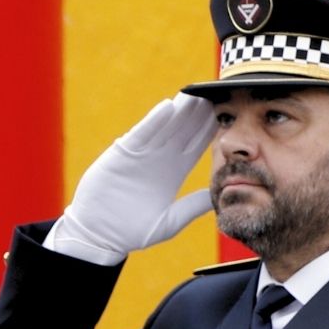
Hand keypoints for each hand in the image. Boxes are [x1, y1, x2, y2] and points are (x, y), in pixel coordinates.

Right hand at [45, 94, 217, 263]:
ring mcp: (141, 154)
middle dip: (199, 113)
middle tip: (217, 93)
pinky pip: (141, 134)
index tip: (229, 115)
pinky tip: (168, 107)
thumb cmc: (132, 231)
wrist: (99, 236)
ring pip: (165, 126)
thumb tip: (218, 196)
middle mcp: (160, 159)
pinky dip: (154, 120)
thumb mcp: (170, 221)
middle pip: (183, 130)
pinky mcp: (123, 154)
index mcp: (173, 172)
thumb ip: (192, 207)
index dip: (211, 130)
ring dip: (180, 110)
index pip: (197, 145)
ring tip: (196, 93)